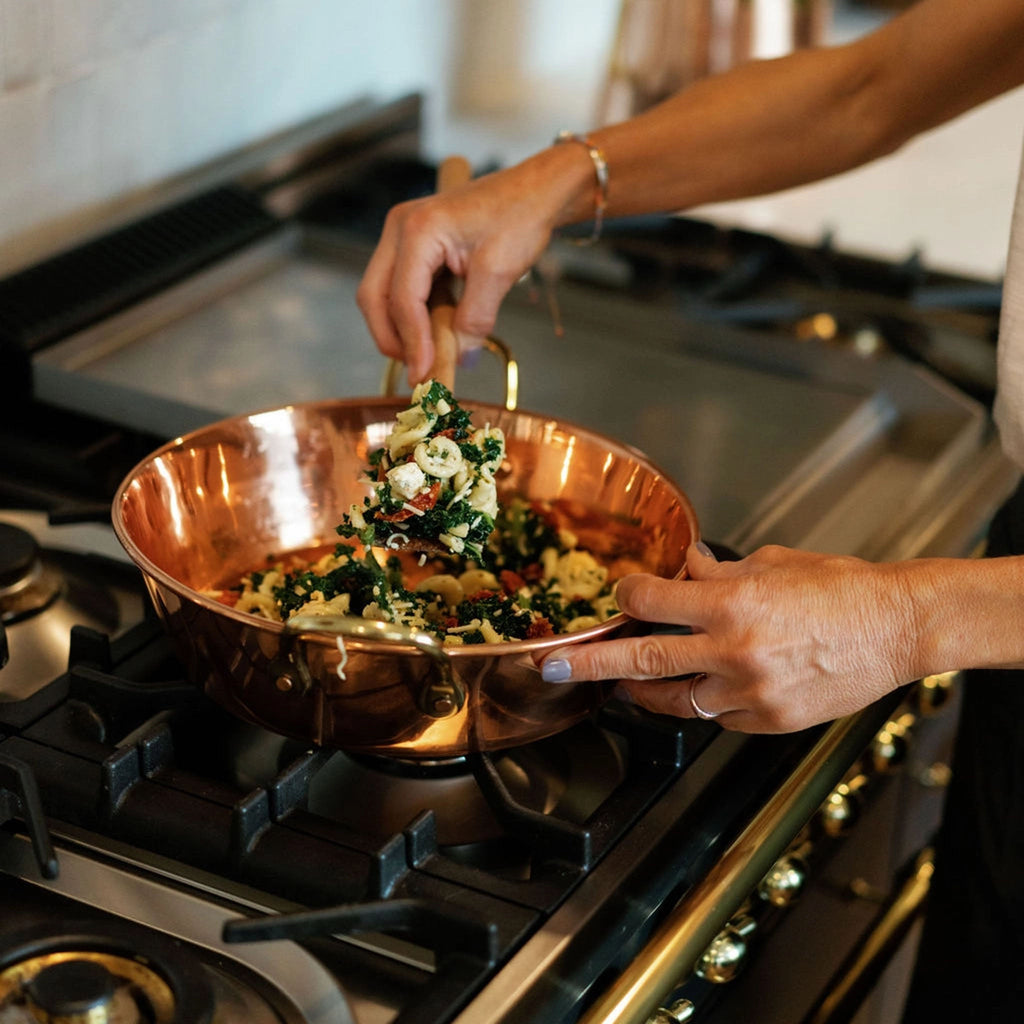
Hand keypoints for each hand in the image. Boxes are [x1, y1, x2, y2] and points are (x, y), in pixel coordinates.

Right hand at [356, 163, 559, 385]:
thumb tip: (457, 357)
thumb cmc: (520, 217)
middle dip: (392, 338)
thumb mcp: (499, 272)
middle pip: (374, 296)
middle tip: (418, 370)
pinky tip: (434, 332)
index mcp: (419, 229)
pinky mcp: (413, 246)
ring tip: (428, 354)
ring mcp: (402, 235)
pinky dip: (412, 314)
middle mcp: (400, 228)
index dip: (412, 341)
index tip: (424, 374)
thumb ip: (475, 318)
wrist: (534, 192)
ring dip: (401, 328)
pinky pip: (400, 287)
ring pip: (381, 294)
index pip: (402, 298)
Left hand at [541, 542, 919, 732]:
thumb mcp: (773, 564)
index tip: (620, 595)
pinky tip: (702, 685)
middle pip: (639, 660)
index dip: (626, 595)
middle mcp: (733, 651)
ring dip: (640, 690)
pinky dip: (702, 701)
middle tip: (550, 667)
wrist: (898, 628)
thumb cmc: (841, 588)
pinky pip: (715, 717)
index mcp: (731, 603)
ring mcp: (749, 693)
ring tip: (620, 683)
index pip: (649, 600)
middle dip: (586, 664)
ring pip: (673, 701)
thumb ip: (719, 573)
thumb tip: (685, 567)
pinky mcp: (766, 721)